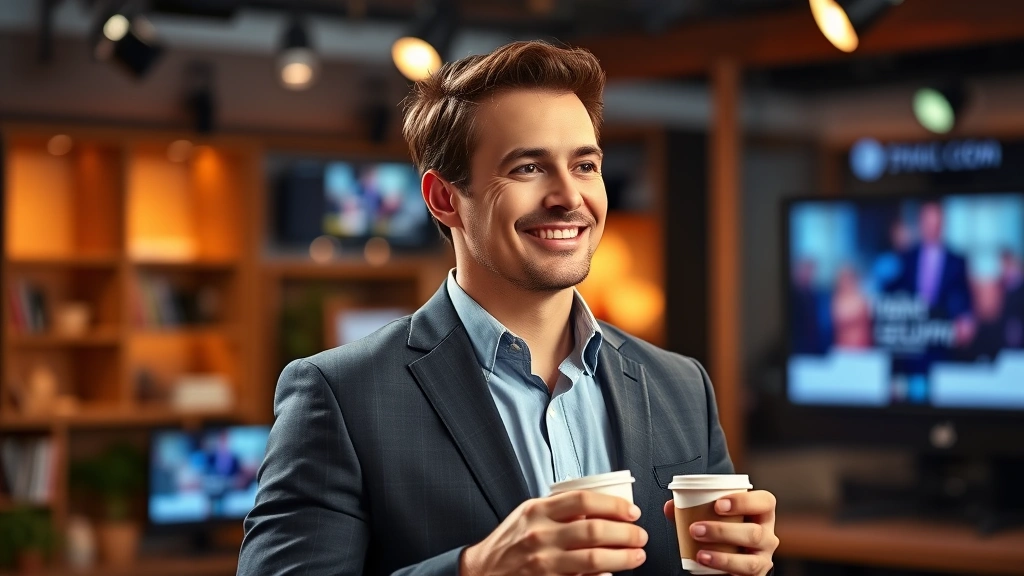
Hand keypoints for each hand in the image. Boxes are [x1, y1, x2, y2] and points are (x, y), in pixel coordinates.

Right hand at [461, 490, 647, 575]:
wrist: (482, 572)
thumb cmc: (510, 541)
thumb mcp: (529, 514)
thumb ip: (558, 509)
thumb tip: (599, 507)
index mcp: (537, 510)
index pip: (584, 500)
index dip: (615, 505)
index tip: (632, 512)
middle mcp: (540, 535)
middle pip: (595, 531)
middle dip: (626, 534)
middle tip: (640, 536)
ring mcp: (544, 563)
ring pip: (595, 560)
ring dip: (623, 558)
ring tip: (637, 556)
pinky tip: (613, 575)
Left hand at [663, 490, 777, 575]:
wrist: (731, 563)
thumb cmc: (724, 533)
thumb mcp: (715, 518)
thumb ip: (693, 510)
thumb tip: (671, 506)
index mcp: (761, 515)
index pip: (765, 502)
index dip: (744, 501)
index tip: (717, 504)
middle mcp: (767, 537)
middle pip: (755, 533)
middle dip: (723, 531)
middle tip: (695, 529)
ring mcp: (763, 559)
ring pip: (750, 561)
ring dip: (722, 557)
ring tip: (699, 553)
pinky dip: (723, 570)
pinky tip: (705, 564)